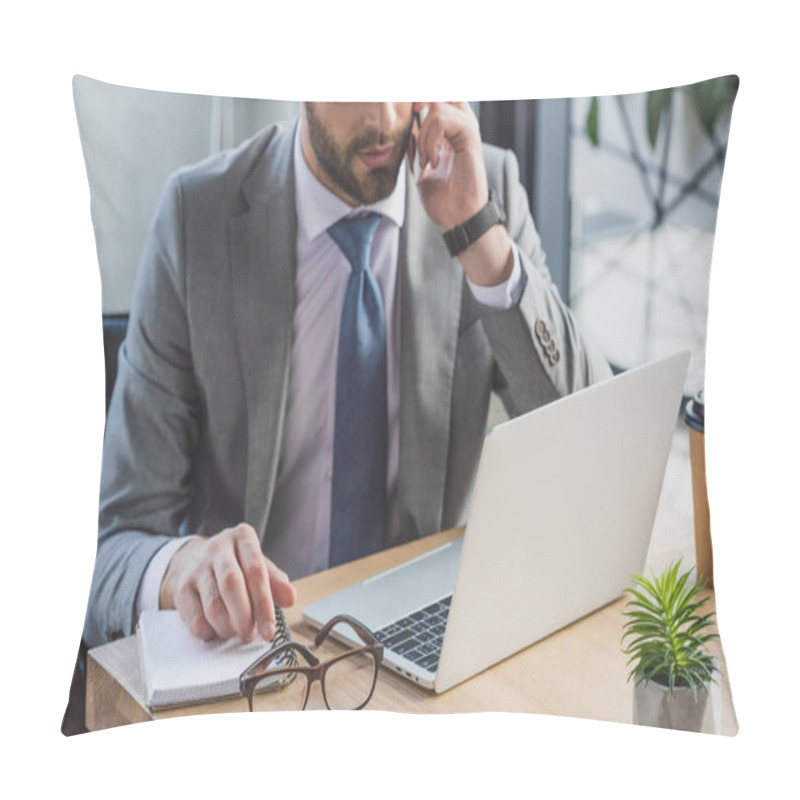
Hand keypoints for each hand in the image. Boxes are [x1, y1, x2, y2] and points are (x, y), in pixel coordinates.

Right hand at [159, 523, 296, 642]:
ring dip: (227, 627)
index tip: (269, 629)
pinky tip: (217, 630)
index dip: (264, 603)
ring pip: (213, 604)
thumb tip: (290, 597)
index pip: (256, 570)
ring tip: (236, 631)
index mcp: (242, 537)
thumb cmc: (235, 565)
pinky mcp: (181, 588)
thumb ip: (275, 581)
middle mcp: (217, 548)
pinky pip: (195, 618)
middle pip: (231, 584)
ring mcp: (196, 568)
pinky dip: (209, 631)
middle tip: (250, 635)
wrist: (194, 562)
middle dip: (244, 616)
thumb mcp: (258, 565)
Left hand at [412, 102, 512, 285]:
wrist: (459, 219)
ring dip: (423, 136)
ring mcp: (468, 129)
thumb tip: (407, 132)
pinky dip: (431, 141)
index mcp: (452, 130)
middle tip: (412, 113)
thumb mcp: (422, 171)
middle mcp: (462, 124)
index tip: (409, 109)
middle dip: (421, 97)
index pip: (439, 97)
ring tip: (426, 161)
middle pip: (444, 90)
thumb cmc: (444, 200)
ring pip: (437, 106)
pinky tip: (434, 162)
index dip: (421, 96)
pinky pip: (442, 120)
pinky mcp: (470, 137)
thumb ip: (416, 150)